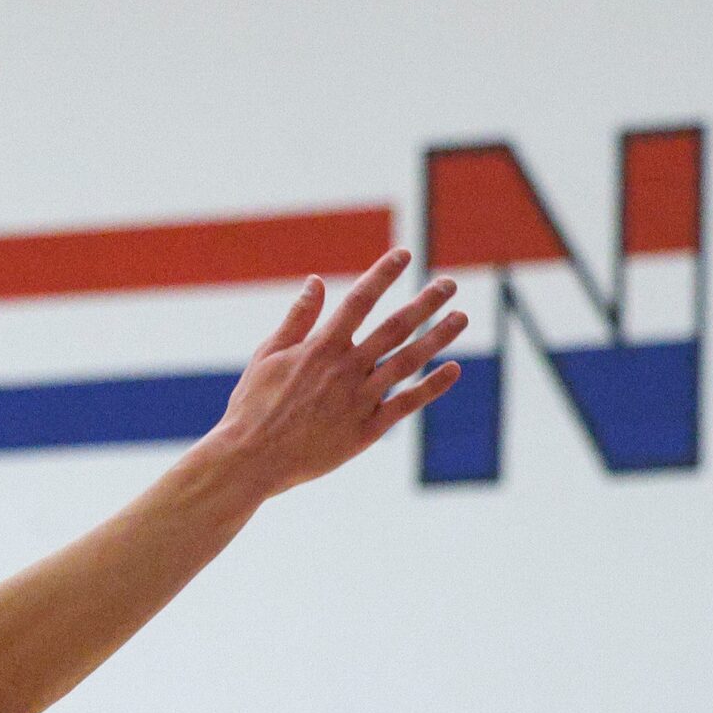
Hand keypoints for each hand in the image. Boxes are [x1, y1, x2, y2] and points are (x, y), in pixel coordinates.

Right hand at [204, 248, 464, 498]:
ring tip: (460, 317)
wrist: (251, 458)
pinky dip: (432, 386)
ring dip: (437, 337)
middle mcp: (345, 368)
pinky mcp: (366, 429)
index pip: (359, 301)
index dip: (383, 275)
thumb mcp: (267, 355)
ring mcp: (359, 399)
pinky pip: (406, 404)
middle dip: (424, 303)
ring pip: (408, 361)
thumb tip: (316, 281)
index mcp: (320, 347)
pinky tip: (453, 369)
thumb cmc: (253, 406)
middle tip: (449, 284)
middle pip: (394, 328)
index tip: (404, 254)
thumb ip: (297, 319)